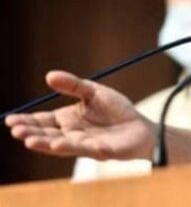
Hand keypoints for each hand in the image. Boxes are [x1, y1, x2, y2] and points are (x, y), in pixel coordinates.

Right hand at [5, 70, 154, 160]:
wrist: (141, 126)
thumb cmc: (116, 110)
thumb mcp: (93, 92)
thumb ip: (73, 85)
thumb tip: (49, 75)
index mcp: (67, 120)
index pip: (41, 122)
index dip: (26, 121)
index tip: (10, 120)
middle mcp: (72, 135)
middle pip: (47, 136)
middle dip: (32, 135)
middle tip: (17, 132)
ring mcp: (86, 145)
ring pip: (63, 146)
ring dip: (47, 144)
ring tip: (32, 142)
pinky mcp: (103, 151)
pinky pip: (90, 149)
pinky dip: (77, 147)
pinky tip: (63, 145)